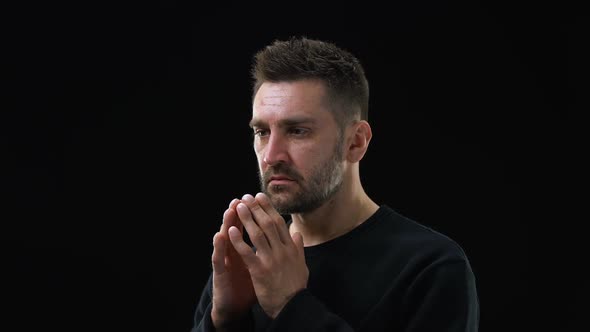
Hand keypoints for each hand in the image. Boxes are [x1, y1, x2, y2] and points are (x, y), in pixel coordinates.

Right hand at [211, 199, 255, 329]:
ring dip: (226, 224)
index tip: (257, 200)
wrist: (234, 307)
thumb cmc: (247, 287)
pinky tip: (219, 235)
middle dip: (238, 214)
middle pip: (235, 229)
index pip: (248, 229)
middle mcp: (233, 253)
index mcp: (244, 250)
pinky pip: (218, 258)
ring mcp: (225, 261)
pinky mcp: (219, 273)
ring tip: (229, 209)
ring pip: (224, 239)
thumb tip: (282, 241)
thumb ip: (268, 253)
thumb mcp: (259, 268)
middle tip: (240, 198)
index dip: (252, 216)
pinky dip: (218, 246)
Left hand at [228, 193, 308, 317]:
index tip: (260, 197)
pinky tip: (230, 231)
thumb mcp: (302, 265)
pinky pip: (247, 252)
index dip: (268, 208)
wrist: (292, 306)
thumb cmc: (296, 287)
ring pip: (257, 234)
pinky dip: (238, 241)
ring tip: (238, 207)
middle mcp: (282, 251)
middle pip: (268, 224)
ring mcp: (271, 260)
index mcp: (291, 248)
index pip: (279, 222)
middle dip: (256, 209)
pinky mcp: (260, 271)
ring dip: (247, 219)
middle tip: (246, 197)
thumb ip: (298, 248)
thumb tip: (297, 233)